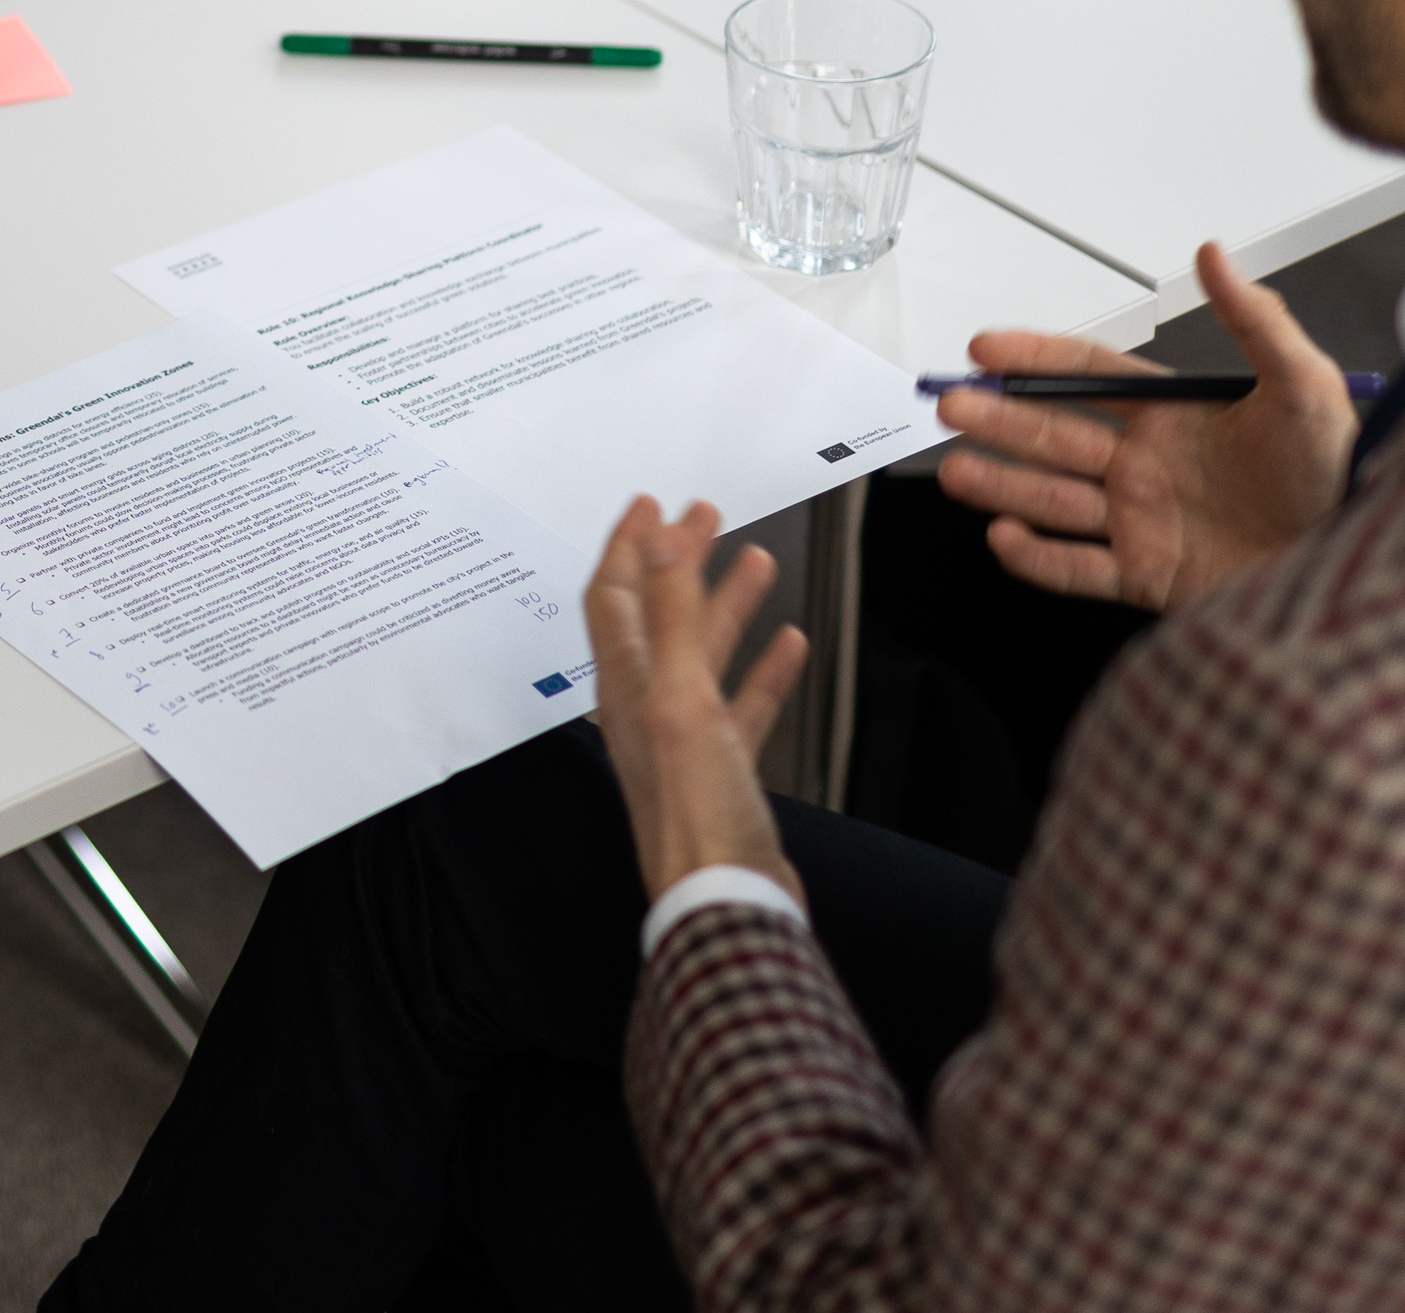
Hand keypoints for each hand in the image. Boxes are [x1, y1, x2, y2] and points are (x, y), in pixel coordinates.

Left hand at [583, 498, 807, 902]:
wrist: (727, 900)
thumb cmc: (696, 812)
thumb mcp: (682, 695)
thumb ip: (672, 616)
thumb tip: (658, 540)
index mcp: (625, 685)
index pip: (614, 596)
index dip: (629, 546)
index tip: (650, 503)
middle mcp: (648, 706)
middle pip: (660, 616)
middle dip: (682, 562)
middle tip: (707, 516)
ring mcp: (686, 738)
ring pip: (705, 654)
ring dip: (727, 605)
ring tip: (757, 561)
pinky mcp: (725, 768)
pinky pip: (743, 703)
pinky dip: (764, 669)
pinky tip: (790, 645)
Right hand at [932, 241, 1356, 612]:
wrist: (1362, 562)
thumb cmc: (1342, 472)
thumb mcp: (1304, 386)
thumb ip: (1255, 320)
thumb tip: (1213, 254)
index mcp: (1174, 416)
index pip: (1087, 379)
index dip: (1035, 360)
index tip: (986, 349)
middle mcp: (1148, 466)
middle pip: (1055, 437)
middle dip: (1000, 420)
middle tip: (951, 406)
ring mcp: (1143, 523)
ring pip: (1053, 500)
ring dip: (1001, 484)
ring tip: (957, 471)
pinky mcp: (1149, 577)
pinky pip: (1078, 570)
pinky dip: (1036, 558)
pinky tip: (1005, 538)